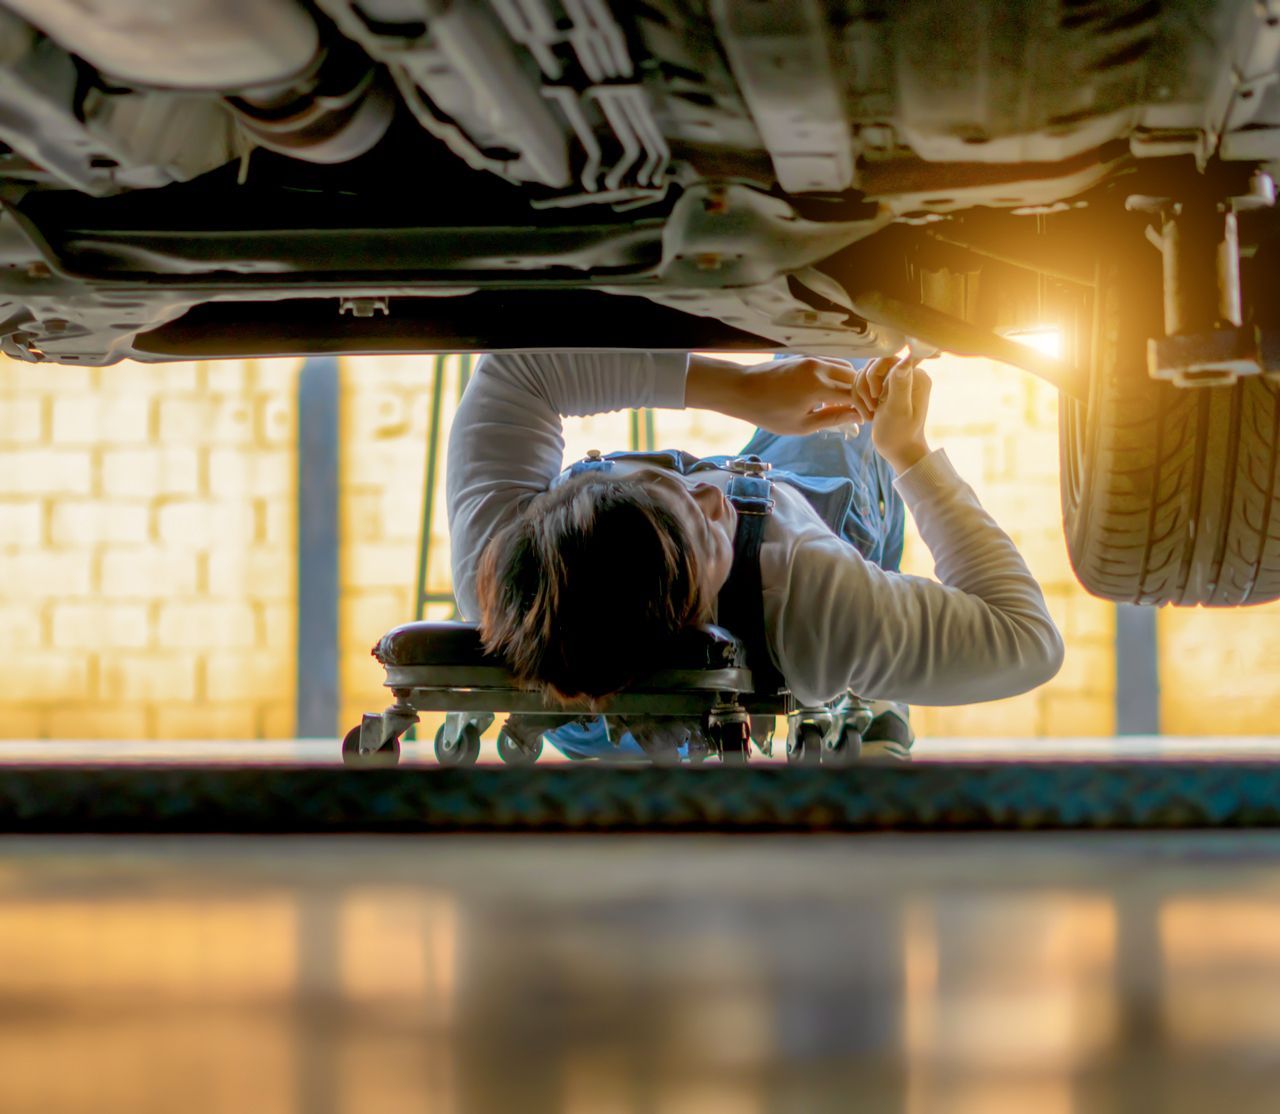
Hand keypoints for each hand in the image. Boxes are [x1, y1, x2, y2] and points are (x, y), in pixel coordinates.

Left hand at [686, 354, 863, 434]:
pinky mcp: (806, 358)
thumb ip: (833, 419)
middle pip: (855, 378)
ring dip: (851, 384)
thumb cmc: (768, 412)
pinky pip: (832, 364)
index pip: (855, 395)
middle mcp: (820, 368)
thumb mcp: (801, 425)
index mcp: (819, 387)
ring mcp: (813, 360)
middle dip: (861, 394)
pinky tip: (832, 393)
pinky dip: (838, 377)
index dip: (865, 407)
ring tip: (846, 403)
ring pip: (845, 368)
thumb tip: (857, 417)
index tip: (868, 419)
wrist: (741, 389)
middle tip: (860, 411)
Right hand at [854, 355, 931, 472]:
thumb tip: (906, 358)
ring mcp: (894, 382)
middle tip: (873, 406)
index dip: (874, 374)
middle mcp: (907, 374)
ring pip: (865, 374)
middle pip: (873, 364)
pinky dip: (859, 399)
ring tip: (871, 411)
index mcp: (916, 375)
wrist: (897, 449)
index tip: (877, 396)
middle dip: (866, 386)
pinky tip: (867, 413)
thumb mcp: (898, 410)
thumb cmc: (900, 434)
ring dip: (861, 394)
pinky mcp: (883, 389)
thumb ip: (900, 385)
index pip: (887, 358)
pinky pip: (863, 384)